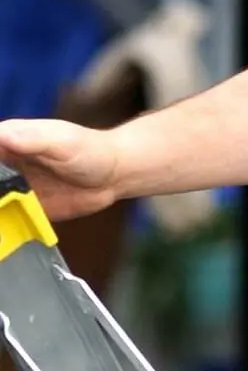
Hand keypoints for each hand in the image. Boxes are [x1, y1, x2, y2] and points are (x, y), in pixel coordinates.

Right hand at [0, 118, 119, 219]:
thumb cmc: (90, 150)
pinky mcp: (27, 209)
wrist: (114, 175)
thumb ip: (32, 139)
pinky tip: (3, 234)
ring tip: (0, 219)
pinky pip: (8, 219)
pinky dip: (3, 227)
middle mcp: (6, 164)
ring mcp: (15, 188)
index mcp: (7, 141)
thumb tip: (3, 136)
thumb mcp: (61, 141)